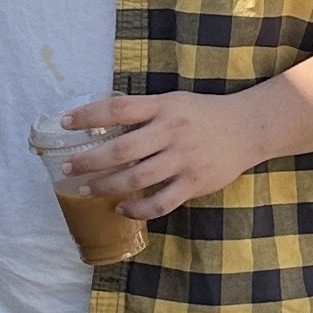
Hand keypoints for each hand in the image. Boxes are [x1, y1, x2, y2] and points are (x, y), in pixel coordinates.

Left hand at [60, 88, 272, 218]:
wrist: (248, 128)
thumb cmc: (203, 114)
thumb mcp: (173, 102)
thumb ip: (143, 113)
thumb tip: (101, 125)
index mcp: (163, 107)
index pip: (118, 109)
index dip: (88, 115)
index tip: (65, 123)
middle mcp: (171, 132)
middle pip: (121, 149)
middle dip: (89, 160)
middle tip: (67, 167)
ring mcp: (183, 160)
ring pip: (136, 179)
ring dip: (106, 186)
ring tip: (85, 190)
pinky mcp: (194, 183)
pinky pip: (161, 202)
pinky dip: (138, 209)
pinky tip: (122, 209)